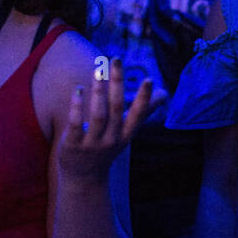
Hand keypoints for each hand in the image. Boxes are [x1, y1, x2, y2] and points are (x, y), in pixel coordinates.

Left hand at [56, 58, 151, 180]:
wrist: (84, 178)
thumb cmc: (107, 148)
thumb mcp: (127, 132)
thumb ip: (144, 112)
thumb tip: (165, 93)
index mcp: (126, 134)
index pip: (137, 115)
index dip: (144, 98)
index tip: (149, 79)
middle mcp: (112, 139)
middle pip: (116, 109)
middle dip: (117, 83)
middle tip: (115, 59)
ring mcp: (92, 143)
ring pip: (97, 115)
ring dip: (98, 91)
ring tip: (98, 70)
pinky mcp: (73, 146)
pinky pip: (75, 124)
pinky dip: (76, 106)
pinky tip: (77, 89)